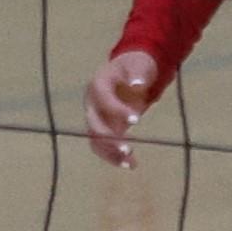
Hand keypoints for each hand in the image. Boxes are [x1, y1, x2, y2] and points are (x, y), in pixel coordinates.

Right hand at [84, 51, 157, 168]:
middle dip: (109, 138)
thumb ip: (138, 73)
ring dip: (111, 153)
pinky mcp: (104, 129)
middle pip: (93, 124)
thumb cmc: (136, 66)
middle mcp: (92, 103)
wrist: (131, 72)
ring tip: (131, 163)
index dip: (116, 110)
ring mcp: (95, 118)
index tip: (136, 120)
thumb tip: (137, 85)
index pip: (103, 100)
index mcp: (98, 85)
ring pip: (96, 140)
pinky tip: (132, 165)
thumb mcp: (139, 65)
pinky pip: (104, 146)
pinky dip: (115, 157)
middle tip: (128, 148)